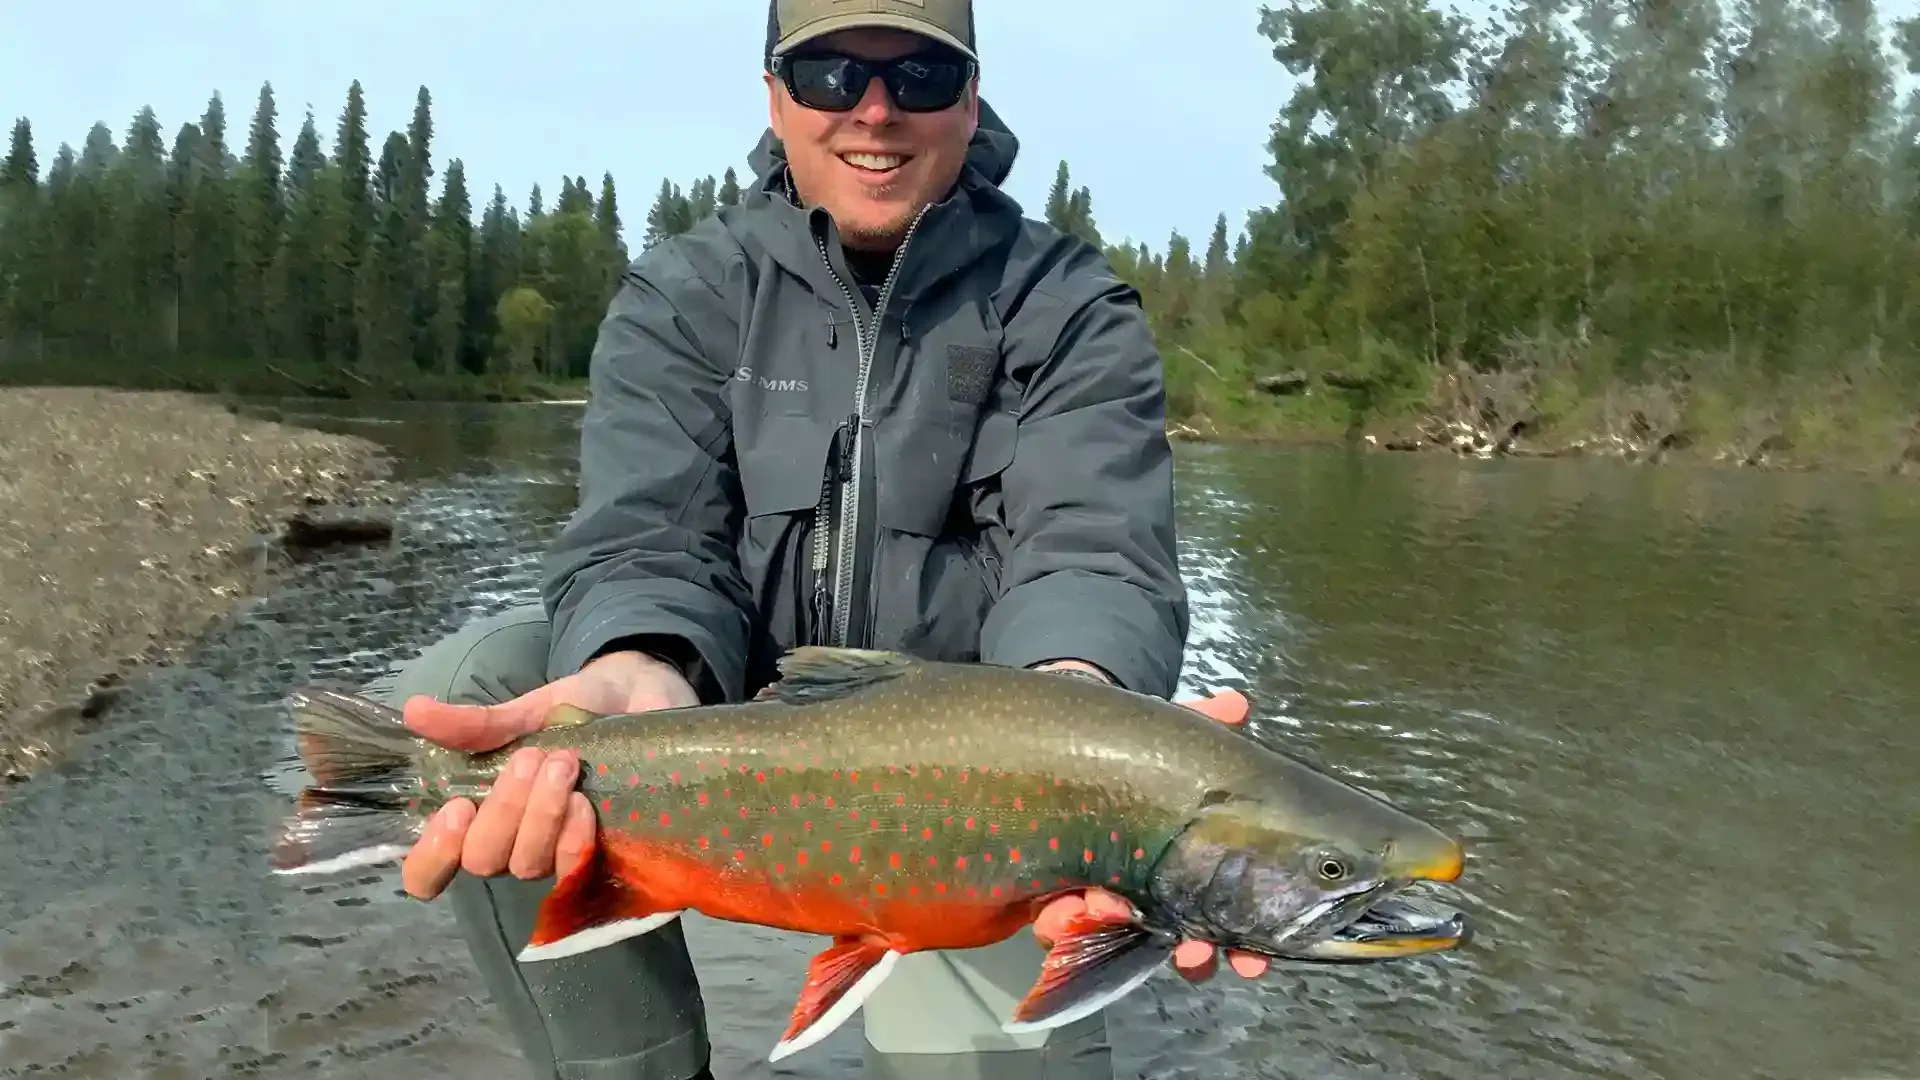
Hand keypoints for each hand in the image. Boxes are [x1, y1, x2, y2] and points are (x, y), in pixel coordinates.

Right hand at [398, 649, 697, 900]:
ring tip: (564, 764)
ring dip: (541, 814)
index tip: (457, 807)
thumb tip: (413, 710)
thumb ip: (474, 724)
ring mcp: (554, 855)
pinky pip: (572, 869)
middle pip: (483, 860)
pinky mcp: (599, 857)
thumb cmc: (577, 711)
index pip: (429, 870)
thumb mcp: (525, 711)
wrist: (642, 698)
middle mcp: (512, 844)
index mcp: (480, 813)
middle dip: (503, 809)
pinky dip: (573, 837)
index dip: (432, 855)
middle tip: (531, 758)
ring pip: (527, 864)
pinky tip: (584, 804)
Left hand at [1032, 688, 1270, 981]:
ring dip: (1120, 936)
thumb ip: (1201, 722)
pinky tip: (1066, 907)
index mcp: (1181, 862)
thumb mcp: (1163, 734)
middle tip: (1194, 953)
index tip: (1252, 956)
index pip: (1220, 912)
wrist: (1046, 743)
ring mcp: (1096, 896)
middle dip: (1191, 953)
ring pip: (1116, 940)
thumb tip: (1236, 702)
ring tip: (1112, 910)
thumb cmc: (1117, 748)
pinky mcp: (1047, 897)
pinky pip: (1057, 926)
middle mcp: (1144, 889)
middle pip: (1176, 939)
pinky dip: (1063, 924)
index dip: (1241, 942)